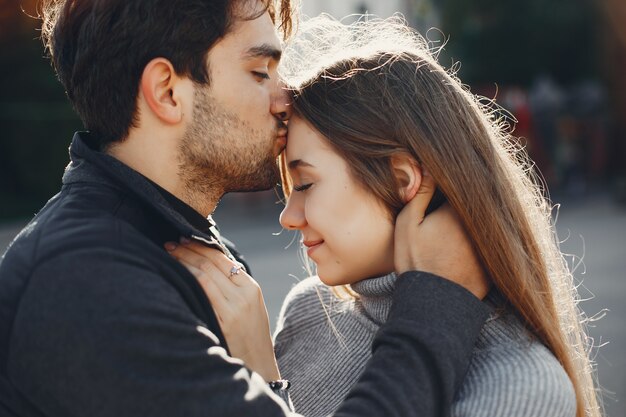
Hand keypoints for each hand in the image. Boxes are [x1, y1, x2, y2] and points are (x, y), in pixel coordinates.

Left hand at [165, 240, 280, 381]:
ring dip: (184, 262)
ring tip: (169, 255)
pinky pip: (202, 292)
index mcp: (251, 288)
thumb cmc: (249, 336)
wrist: (258, 365)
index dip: (202, 247)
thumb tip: (207, 265)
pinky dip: (187, 279)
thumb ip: (234, 287)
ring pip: (204, 275)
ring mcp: (233, 308)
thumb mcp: (250, 307)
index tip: (185, 240)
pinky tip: (176, 275)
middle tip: (171, 243)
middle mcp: (243, 295)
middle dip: (189, 250)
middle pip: (211, 264)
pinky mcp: (223, 321)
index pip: (223, 259)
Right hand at [394, 173, 489, 298]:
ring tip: (457, 227)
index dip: (452, 182)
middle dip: (467, 199)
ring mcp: (491, 242)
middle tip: (451, 203)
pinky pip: (492, 242)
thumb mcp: (408, 223)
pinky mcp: (495, 260)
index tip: (444, 182)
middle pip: (477, 201)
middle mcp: (481, 222)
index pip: (461, 184)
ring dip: (478, 217)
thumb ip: (421, 193)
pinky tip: (468, 246)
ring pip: (486, 221)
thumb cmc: (415, 261)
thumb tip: (430, 167)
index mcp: (459, 208)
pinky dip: (486, 238)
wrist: (433, 304)